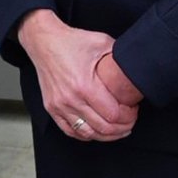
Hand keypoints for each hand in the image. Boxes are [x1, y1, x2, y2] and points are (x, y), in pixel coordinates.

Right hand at [17, 9, 138, 141]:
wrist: (43, 41)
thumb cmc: (70, 41)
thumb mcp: (100, 42)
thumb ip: (119, 55)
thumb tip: (134, 65)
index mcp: (84, 84)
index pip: (113, 115)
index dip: (128, 116)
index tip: (133, 110)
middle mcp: (71, 99)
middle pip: (103, 128)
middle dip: (121, 128)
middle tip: (130, 121)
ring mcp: (59, 105)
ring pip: (88, 134)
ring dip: (106, 135)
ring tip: (117, 130)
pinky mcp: (52, 108)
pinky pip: (71, 131)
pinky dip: (86, 135)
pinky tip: (96, 130)